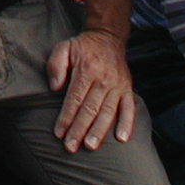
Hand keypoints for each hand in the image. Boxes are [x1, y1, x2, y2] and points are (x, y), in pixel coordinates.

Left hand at [46, 29, 135, 150]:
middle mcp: (104, 79)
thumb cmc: (83, 47)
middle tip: (71, 147)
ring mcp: (118, 86)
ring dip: (99, 131)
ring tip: (91, 146)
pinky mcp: (128, 89)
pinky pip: (130, 108)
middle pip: (90, 109)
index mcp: (87, 70)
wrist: (109, 37)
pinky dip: (127, 123)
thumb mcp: (64, 47)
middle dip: (80, 129)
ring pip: (108, 112)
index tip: (59, 133)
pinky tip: (122, 138)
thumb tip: (55, 87)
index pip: (75, 98)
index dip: (66, 117)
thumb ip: (56, 64)